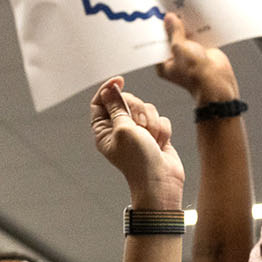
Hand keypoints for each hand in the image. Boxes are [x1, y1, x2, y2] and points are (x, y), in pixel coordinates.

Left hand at [90, 77, 184, 210]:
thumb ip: (117, 106)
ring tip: (151, 138)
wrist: (161, 180)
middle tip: (139, 124)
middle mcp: (119, 129)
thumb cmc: (139, 160)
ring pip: (146, 108)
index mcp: (103, 130)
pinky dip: (162, 130)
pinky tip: (160, 144)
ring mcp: (138, 132)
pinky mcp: (155, 134)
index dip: (108, 89)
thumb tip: (109, 89)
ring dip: (151, 121)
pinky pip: (160, 119)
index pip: (100, 102)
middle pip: (126, 100)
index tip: (119, 81)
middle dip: (136, 109)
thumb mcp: (123, 129)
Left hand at [156, 12, 238, 104]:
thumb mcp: (179, 48)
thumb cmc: (194, 71)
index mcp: (163, 64)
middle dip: (171, 24)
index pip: (156, 43)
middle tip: (167, 5)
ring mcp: (188, 54)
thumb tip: (168, 17)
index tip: (154, 13)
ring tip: (181, 5)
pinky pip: (196, 35)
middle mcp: (175, 58)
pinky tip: (194, 13)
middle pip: (170, 37)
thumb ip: (174, 32)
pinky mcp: (201, 50)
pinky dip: (196, 27)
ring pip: (184, 35)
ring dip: (184, 24)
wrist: (217, 81)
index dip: (156, 29)